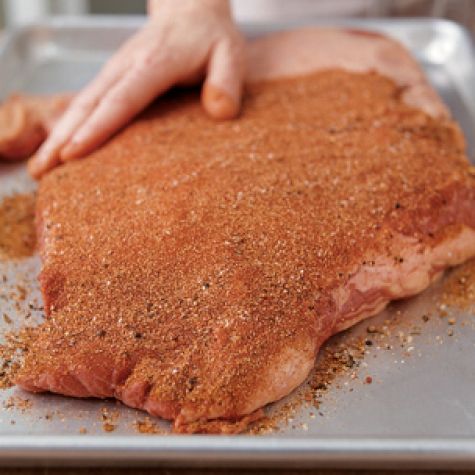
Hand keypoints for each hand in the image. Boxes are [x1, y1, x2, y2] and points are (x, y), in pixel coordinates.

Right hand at [28, 0, 244, 178]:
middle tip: (42, 170)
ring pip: (81, 104)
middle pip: (89, 104)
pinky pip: (88, 103)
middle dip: (62, 138)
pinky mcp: (113, 77)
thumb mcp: (230, 54)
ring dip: (57, 134)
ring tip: (41, 167)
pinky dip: (70, 126)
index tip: (73, 152)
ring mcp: (116, 70)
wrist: (191, 10)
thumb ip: (227, 82)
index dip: (96, 127)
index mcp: (154, 63)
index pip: (121, 99)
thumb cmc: (211, 38)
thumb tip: (220, 111)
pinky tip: (60, 147)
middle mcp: (126, 66)